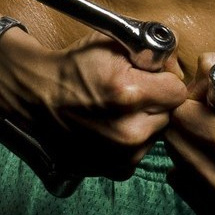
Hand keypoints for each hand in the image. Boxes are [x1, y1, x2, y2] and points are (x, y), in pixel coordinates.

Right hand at [0, 28, 190, 180]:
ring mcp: (122, 155)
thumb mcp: (111, 45)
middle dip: (154, 102)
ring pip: (155, 134)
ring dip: (143, 123)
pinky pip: (139, 152)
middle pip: (168, 114)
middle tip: (130, 93)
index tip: (150, 78)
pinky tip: (109, 127)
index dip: (164, 80)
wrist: (37, 96)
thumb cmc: (73, 67)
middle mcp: (129, 130)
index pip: (177, 90)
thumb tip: (177, 57)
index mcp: (129, 94)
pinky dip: (130, 141)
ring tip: (115, 110)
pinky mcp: (115, 169)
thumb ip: (151, 49)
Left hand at [162, 52, 214, 214]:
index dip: (189, 101)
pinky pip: (178, 181)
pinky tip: (212, 158)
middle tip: (208, 119)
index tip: (205, 102)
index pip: (178, 115)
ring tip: (213, 137)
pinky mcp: (213, 211)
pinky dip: (190, 167)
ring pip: (174, 158)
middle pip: (172, 137)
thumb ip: (213, 68)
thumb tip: (181, 83)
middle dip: (185, 122)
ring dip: (187, 144)